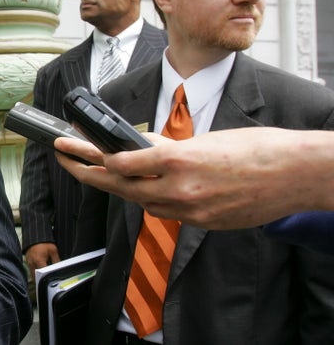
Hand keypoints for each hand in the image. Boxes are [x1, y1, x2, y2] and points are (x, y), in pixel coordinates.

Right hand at [24, 243, 59, 281]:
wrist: (36, 236)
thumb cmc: (44, 242)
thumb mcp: (53, 250)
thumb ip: (56, 261)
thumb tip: (59, 269)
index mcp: (39, 260)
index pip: (42, 274)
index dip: (46, 278)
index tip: (50, 281)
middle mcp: (32, 263)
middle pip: (36, 277)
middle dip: (40, 280)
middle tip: (46, 282)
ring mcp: (28, 262)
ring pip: (32, 275)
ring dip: (37, 277)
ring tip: (43, 278)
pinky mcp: (27, 261)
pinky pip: (31, 270)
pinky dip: (35, 273)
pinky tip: (40, 272)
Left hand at [58, 128, 333, 229]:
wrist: (297, 174)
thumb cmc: (259, 148)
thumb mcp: (206, 139)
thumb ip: (170, 150)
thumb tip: (144, 153)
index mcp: (180, 160)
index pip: (121, 161)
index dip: (91, 155)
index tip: (71, 147)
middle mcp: (181, 189)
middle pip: (120, 186)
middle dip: (88, 174)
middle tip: (66, 161)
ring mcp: (192, 211)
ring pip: (140, 202)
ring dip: (116, 188)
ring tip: (94, 174)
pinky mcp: (203, 224)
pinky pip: (165, 213)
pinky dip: (150, 199)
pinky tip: (141, 189)